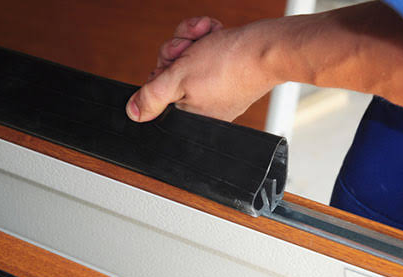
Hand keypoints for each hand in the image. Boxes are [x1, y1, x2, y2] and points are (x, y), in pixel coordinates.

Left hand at [126, 17, 280, 122]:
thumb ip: (152, 96)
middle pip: (172, 73)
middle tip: (189, 49)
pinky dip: (207, 38)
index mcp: (193, 117)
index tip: (170, 64)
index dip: (161, 73)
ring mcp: (216, 87)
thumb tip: (133, 113)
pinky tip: (215, 34)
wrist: (268, 47)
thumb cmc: (230, 66)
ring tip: (206, 37)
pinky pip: (206, 52)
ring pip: (187, 57)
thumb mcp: (179, 78)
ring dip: (192, 40)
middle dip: (176, 52)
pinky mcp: (227, 70)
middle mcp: (205, 105)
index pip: (161, 96)